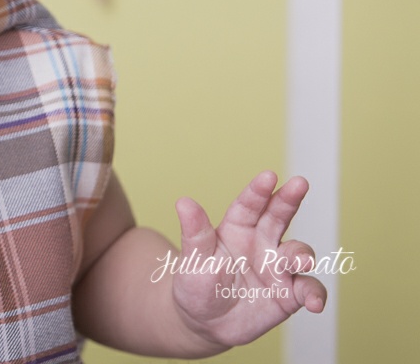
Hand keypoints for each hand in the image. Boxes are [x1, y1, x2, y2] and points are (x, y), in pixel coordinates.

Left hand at [171, 171, 326, 347]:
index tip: (269, 175)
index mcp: (236, 229)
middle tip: (300, 183)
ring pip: (298, 252)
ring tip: (300, 262)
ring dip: (302, 254)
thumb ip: (195, 234)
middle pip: (278, 217)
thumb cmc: (197, 284)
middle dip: (289, 200)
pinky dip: (315, 294)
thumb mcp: (193, 260)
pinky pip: (308, 289)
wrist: (205, 323)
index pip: (248, 205)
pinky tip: (313, 302)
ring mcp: (278, 267)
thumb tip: (183, 202)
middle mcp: (261, 243)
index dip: (258, 190)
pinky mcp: (290, 293)